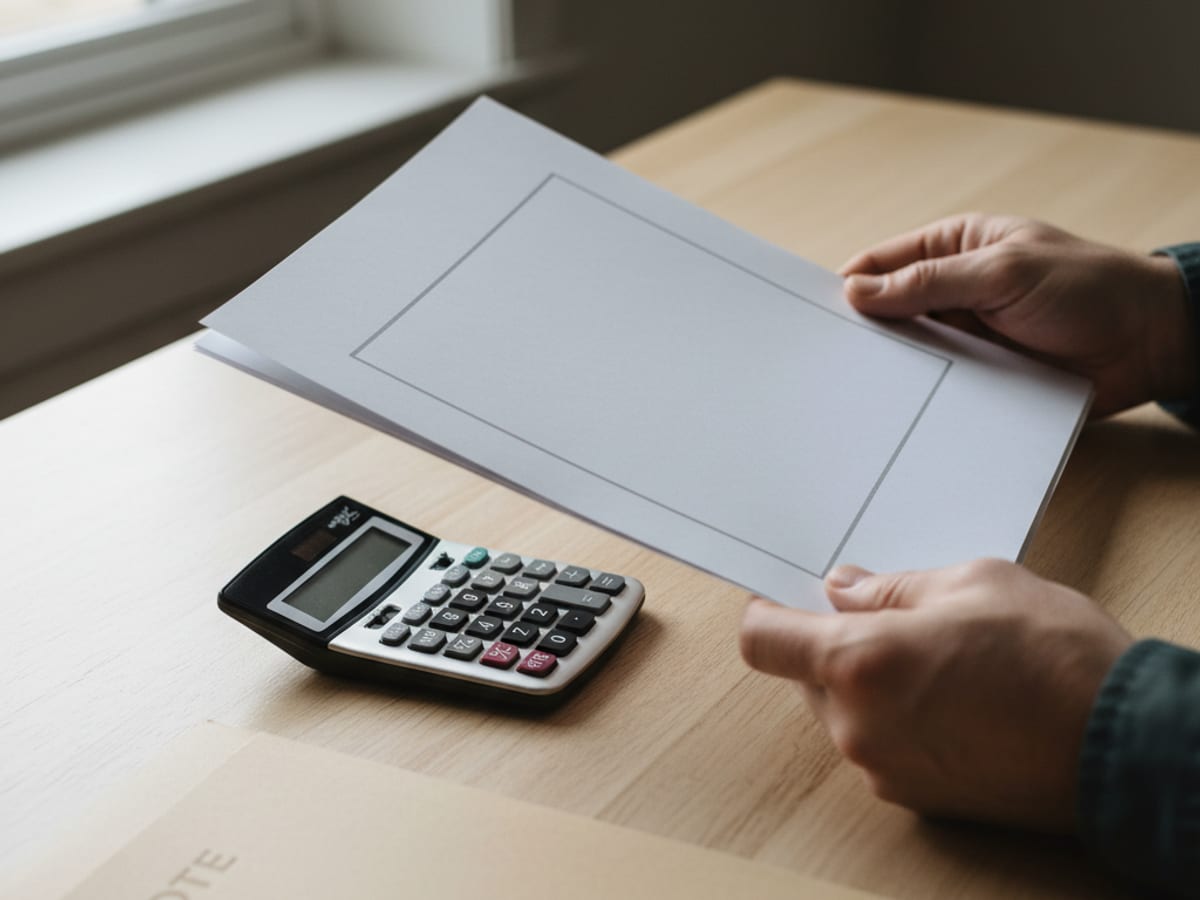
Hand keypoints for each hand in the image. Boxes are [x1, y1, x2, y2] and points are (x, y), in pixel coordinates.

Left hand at [739, 560, 1131, 829]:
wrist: (1125, 746)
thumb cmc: (1056, 657)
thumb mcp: (972, 583)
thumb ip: (890, 589)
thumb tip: (843, 589)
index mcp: (859, 662)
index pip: (763, 641)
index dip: (766, 612)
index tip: (780, 597)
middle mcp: (857, 724)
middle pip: (803, 676)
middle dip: (831, 644)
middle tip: (886, 618)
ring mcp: (883, 768)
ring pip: (842, 711)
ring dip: (867, 683)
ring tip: (936, 659)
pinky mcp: (914, 797)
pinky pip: (877, 744)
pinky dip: (894, 718)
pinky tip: (951, 698)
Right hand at [840, 214, 1193, 416]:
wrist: (1150, 343)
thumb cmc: (1089, 288)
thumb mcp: (1004, 273)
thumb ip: (930, 281)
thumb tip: (859, 290)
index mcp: (954, 249)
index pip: (881, 265)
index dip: (846, 287)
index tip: (816, 316)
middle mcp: (953, 292)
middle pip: (888, 314)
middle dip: (863, 335)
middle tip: (828, 363)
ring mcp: (965, 337)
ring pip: (910, 355)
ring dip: (893, 371)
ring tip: (857, 393)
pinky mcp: (979, 377)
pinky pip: (938, 388)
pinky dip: (921, 398)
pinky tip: (899, 411)